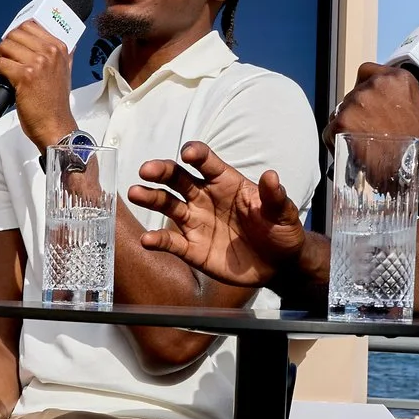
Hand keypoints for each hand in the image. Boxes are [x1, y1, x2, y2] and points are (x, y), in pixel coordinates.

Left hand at [0, 20, 76, 150]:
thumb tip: (60, 43)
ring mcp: (38, 64)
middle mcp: (50, 53)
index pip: (31, 26)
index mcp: (59, 48)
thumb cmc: (56, 103)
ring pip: (6, 46)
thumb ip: (62, 56)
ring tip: (1, 67)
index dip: (16, 35)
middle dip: (6, 45)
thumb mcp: (65, 72)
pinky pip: (0, 62)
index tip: (13, 44)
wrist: (54, 125)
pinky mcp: (24, 76)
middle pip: (16, 34)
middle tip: (4, 57)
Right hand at [130, 141, 308, 287]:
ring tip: (135, 192)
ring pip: (168, 205)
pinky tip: (146, 240)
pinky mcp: (193, 249)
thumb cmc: (281, 231)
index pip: (207, 163)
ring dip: (151, 198)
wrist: (279, 264)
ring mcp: (197, 223)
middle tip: (147, 169)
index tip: (188, 153)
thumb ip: (274, 196)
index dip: (196, 154)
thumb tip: (272, 176)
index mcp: (226, 183)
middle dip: (162, 171)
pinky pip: (172, 243)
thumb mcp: (283, 213)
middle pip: (178, 179)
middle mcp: (205, 198)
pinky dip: (158, 241)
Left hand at [329, 62, 418, 149]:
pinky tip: (350, 151)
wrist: (417, 170)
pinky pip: (330, 130)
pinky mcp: (342, 122)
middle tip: (367, 131)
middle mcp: (375, 85)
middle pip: (352, 94)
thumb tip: (390, 104)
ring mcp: (357, 102)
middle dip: (357, 112)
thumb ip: (401, 99)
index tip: (366, 101)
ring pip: (340, 112)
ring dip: (347, 126)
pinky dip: (336, 142)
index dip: (364, 87)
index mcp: (397, 78)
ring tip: (361, 145)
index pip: (367, 72)